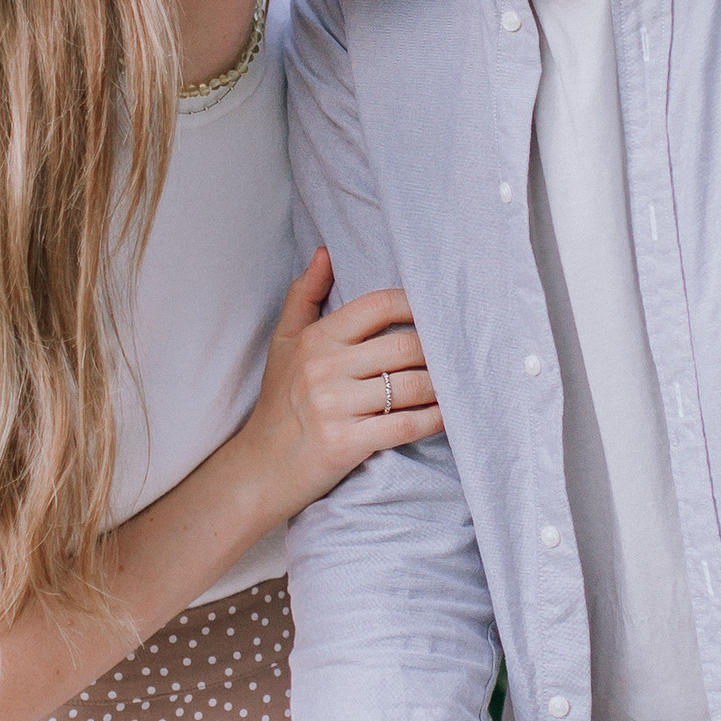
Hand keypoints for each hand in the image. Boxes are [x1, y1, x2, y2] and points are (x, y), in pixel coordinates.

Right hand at [235, 252, 441, 516]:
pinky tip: (448, 415)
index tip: (438, 311)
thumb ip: (304, 295)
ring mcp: (334, 407)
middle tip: (460, 352)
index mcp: (317, 339)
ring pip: (411, 386)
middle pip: (404, 346)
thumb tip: (324, 253)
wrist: (260, 467)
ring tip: (458, 383)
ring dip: (442, 386)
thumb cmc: (278, 402)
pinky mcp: (345, 443)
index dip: (415, 304)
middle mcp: (324, 368)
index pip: (377, 306)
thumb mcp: (283, 343)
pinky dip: (434, 420)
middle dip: (439, 350)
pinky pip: (405, 425)